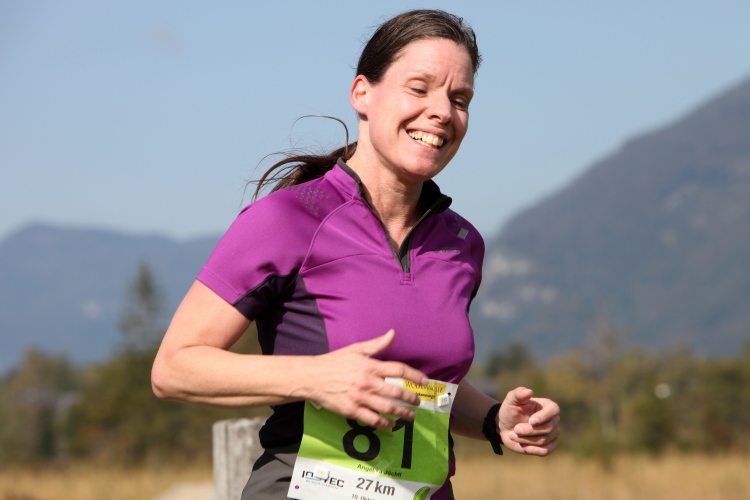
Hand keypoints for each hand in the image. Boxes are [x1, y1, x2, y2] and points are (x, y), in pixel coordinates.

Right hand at [296, 329, 428, 428]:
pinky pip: (372, 420)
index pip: (399, 370)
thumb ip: (377, 344)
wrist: (312, 377)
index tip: (425, 382)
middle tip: (417, 402)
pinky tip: (391, 424)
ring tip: (410, 415)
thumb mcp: (356, 349)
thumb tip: (392, 333)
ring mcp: (360, 397)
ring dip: (402, 413)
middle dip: (411, 398)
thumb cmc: (334, 362)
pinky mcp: (351, 410)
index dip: (415, 376)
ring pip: (387, 408)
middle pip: (397, 392)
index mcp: (370, 366)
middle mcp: (367, 382)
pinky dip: (384, 424)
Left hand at [497, 387, 559, 455]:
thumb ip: (518, 394)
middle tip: (515, 429)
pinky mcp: (547, 446)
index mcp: (546, 406)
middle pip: (549, 428)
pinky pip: (546, 451)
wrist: (504, 426)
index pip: (554, 410)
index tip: (531, 421)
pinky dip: (532, 449)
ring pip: (545, 440)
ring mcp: (551, 434)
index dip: (544, 416)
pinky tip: (522, 444)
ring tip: (513, 435)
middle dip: (529, 430)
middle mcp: (552, 420)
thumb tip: (529, 392)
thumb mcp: (511, 400)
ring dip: (526, 439)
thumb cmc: (509, 411)